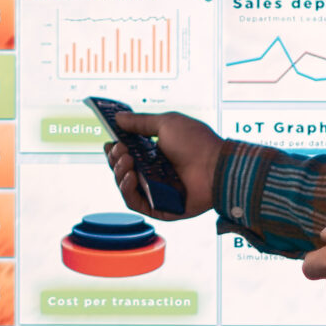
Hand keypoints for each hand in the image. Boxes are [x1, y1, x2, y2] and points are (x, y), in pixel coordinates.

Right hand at [103, 111, 222, 220]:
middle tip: (120, 149)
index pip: (128, 156)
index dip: (116, 151)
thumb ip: (141, 122)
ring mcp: (157, 192)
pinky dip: (128, 191)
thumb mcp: (166, 123)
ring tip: (127, 161)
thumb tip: (118, 117)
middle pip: (123, 171)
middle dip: (116, 160)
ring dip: (119, 173)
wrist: (215, 165)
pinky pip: (136, 204)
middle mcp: (156, 174)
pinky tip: (131, 176)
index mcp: (157, 155)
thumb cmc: (196, 142)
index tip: (110, 142)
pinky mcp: (161, 208)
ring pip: (126, 188)